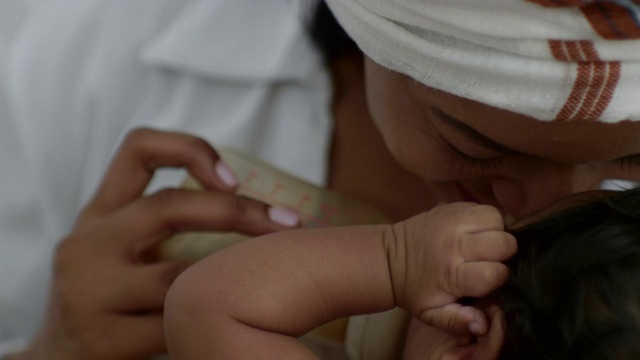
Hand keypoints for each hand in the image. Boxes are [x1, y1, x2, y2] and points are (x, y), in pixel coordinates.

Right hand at [15, 128, 295, 359]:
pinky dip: (209, 320)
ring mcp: (90, 291)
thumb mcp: (121, 249)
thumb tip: (253, 209)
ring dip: (232, 275)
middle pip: (169, 207)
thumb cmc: (110, 298)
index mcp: (99, 214)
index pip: (137, 150)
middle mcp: (88, 243)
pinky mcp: (103, 338)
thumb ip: (164, 225)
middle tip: (288, 224)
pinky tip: (229, 322)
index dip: (190, 149)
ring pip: (179, 275)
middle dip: (239, 211)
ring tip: (268, 275)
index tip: (233, 178)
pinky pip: (176, 324)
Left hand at [386, 203, 516, 335]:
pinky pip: (485, 208)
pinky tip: (476, 233)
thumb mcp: (431, 314)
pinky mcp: (451, 206)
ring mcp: (451, 220)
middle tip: (489, 261)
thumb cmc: (415, 290)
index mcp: (450, 273)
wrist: (388, 258)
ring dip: (498, 232)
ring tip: (483, 246)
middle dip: (504, 254)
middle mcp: (452, 243)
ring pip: (497, 219)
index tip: (489, 281)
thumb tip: (484, 325)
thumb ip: (458, 322)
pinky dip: (488, 220)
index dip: (499, 278)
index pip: (494, 273)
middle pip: (503, 242)